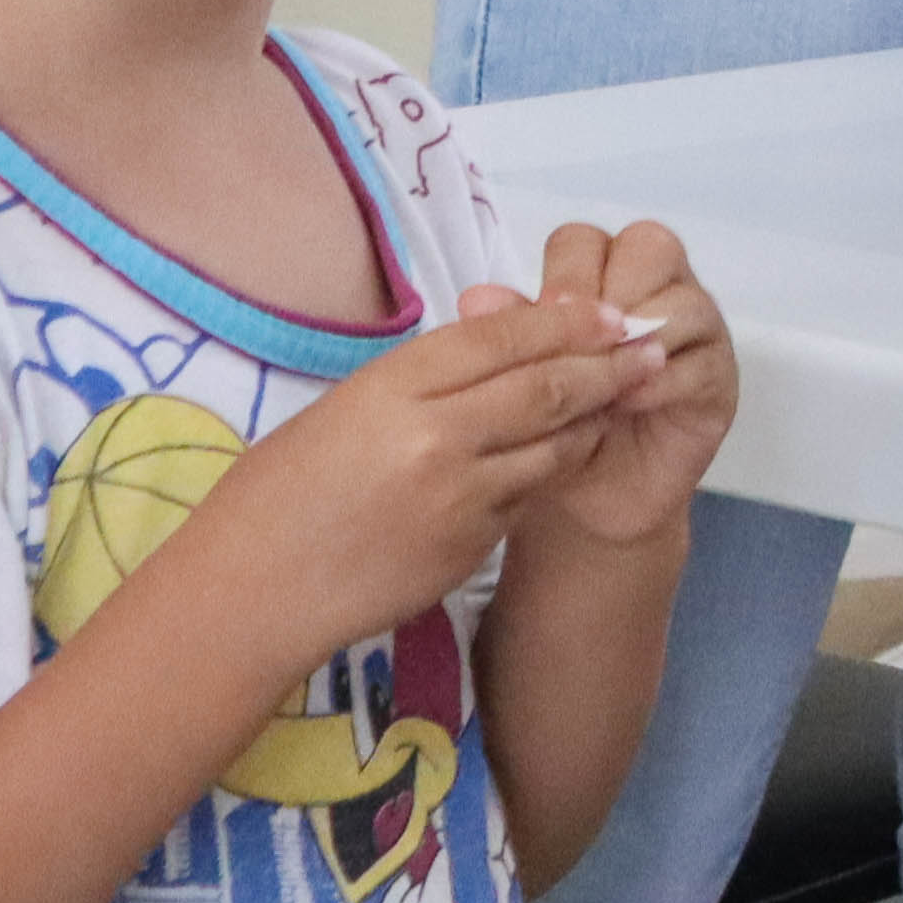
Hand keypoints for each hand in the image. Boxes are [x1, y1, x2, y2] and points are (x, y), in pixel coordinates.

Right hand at [174, 291, 658, 670]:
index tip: (610, 310)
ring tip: (624, 396)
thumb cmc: (279, 491)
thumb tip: (495, 343)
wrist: (251, 593)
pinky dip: (550, 471)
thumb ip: (421, 377)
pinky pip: (526, 497)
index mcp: (395, 386)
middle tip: (651, 345)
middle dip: (609, 363)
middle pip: (547, 385)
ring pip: (554, 445)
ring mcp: (458, 498)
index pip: (504, 335)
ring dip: (593, 418)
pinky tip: (564, 455)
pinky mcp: (469, 548)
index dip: (568, 319)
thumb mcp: (344, 407)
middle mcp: (436, 437)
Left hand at [473, 221, 730, 549]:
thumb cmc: (549, 433)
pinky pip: (701, 360)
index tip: (544, 314)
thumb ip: (508, 337)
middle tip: (580, 345)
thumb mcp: (521, 385)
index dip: (566, 271)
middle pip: (649, 245)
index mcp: (599, 279)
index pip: (585, 241)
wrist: (584, 506)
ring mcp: (695, 331)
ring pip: (685, 298)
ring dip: (641, 334)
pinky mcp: (719, 378)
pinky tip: (627, 404)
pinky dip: (661, 379)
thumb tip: (475, 298)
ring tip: (603, 381)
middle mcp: (654, 291)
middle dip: (610, 291)